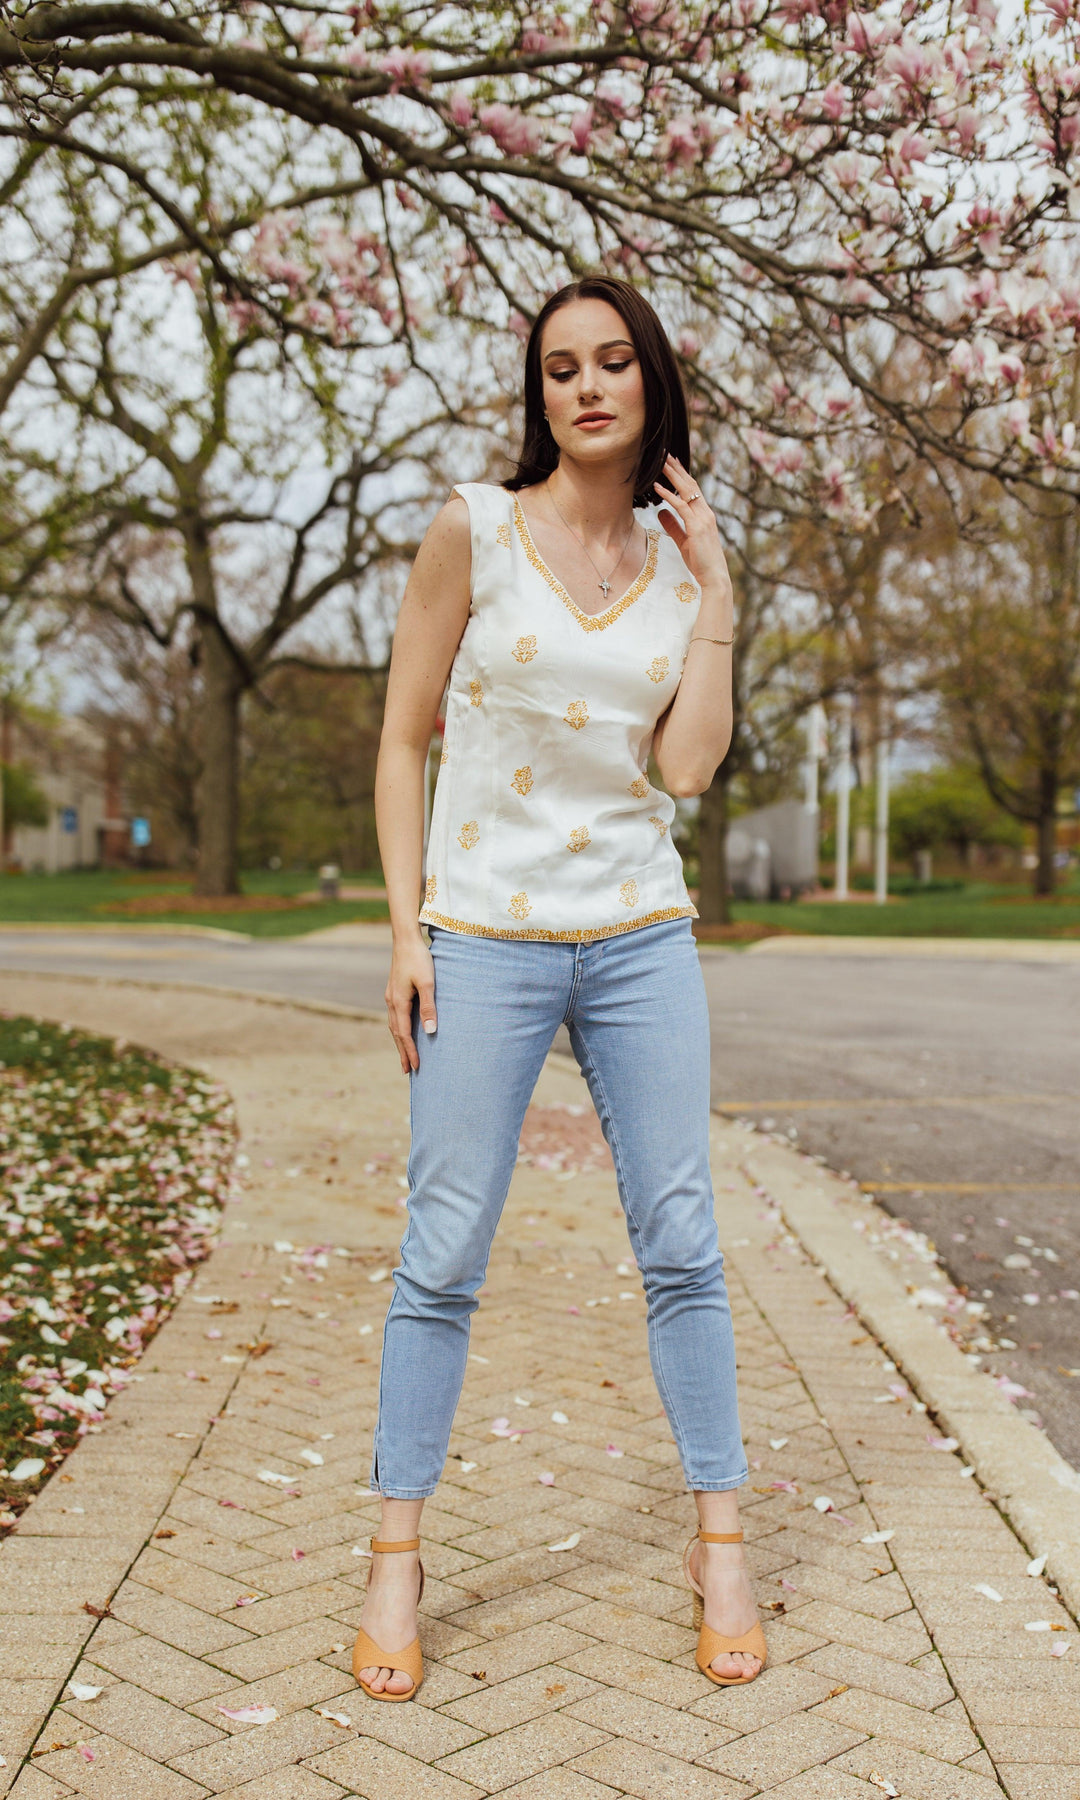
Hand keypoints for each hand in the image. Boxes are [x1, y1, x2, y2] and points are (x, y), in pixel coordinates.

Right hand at [385, 937, 435, 1073]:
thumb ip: (429, 1007)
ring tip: (405, 1056)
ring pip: (394, 1026)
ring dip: (399, 1042)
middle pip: (396, 1033)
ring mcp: (391, 996)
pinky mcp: (394, 991)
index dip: (410, 1052)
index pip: (404, 1034)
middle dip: (402, 1052)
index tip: (416, 1067)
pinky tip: (404, 1031)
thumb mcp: (428, 983)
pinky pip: (395, 1017)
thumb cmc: (419, 959)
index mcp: (398, 1003)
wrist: (406, 940)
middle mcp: (391, 1002)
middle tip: (407, 1071)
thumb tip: (430, 1031)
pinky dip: (399, 1029)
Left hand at [654, 454, 730, 595]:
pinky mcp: (697, 527)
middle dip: (677, 469)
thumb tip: (660, 511)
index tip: (672, 463)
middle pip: (690, 485)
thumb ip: (673, 525)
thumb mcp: (683, 541)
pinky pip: (681, 506)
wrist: (714, 576)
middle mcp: (705, 513)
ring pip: (687, 491)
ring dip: (673, 475)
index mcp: (704, 515)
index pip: (693, 490)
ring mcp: (703, 519)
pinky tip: (657, 487)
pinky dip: (668, 495)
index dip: (682, 475)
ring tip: (661, 462)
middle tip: (666, 454)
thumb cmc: (701, 561)